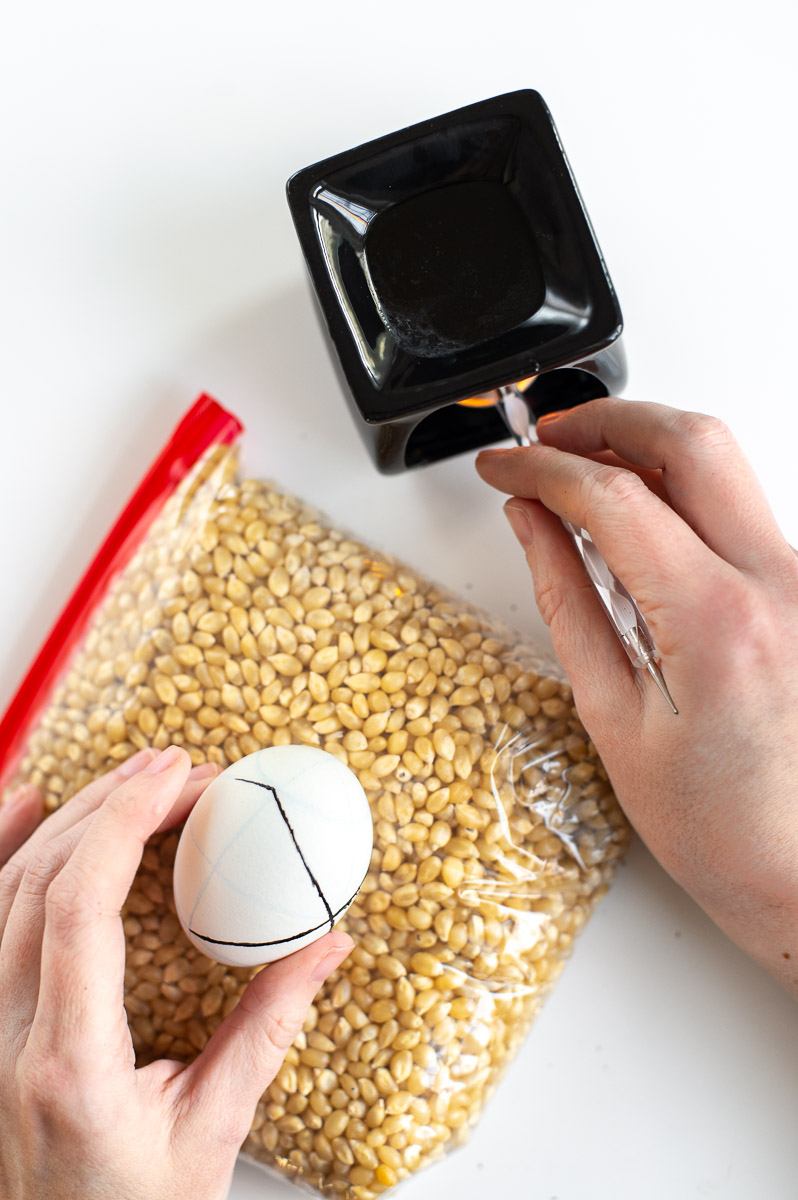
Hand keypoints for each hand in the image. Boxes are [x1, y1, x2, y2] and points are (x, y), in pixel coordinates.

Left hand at [0, 746, 352, 1199]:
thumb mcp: (213, 1132)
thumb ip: (268, 1031)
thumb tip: (326, 947)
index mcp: (69, 1062)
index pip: (79, 910)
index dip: (124, 825)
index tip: (178, 779)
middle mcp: (7, 1036)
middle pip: (43, 881)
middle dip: (115, 805)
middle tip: (181, 770)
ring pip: (9, 888)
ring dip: (74, 819)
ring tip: (136, 779)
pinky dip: (3, 848)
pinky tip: (30, 803)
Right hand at [476, 398, 797, 995]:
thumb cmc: (721, 826)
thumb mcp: (612, 715)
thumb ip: (569, 599)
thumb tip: (532, 522)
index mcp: (716, 621)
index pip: (613, 493)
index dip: (541, 465)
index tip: (504, 464)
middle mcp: (779, 583)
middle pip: (689, 439)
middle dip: (604, 417)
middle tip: (546, 434)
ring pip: (723, 461)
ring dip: (645, 445)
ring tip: (582, 471)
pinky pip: (741, 505)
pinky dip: (681, 490)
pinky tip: (640, 516)